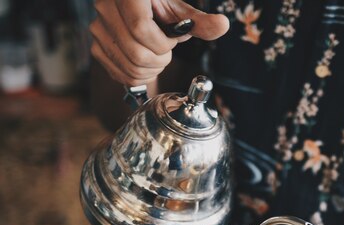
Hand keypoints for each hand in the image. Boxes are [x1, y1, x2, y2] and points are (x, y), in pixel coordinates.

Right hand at [90, 0, 228, 85]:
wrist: (131, 3)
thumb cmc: (155, 2)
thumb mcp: (176, 6)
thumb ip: (198, 20)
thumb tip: (223, 25)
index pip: (141, 30)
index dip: (162, 43)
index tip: (172, 40)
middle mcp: (105, 9)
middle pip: (136, 53)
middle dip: (161, 59)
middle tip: (167, 50)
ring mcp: (98, 29)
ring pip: (129, 66)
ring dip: (152, 69)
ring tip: (158, 55)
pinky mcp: (96, 46)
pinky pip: (120, 74)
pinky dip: (139, 76)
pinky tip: (147, 63)